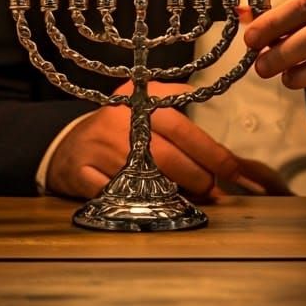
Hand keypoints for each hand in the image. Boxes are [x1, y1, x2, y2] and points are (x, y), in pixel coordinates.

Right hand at [45, 81, 286, 199]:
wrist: (68, 144)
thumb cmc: (117, 123)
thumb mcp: (143, 98)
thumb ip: (178, 98)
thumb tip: (216, 114)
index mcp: (140, 101)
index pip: (186, 130)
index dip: (214, 155)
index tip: (237, 173)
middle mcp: (120, 123)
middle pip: (171, 160)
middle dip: (199, 180)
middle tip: (213, 190)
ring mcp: (100, 150)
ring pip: (150, 182)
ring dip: (177, 195)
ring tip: (191, 197)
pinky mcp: (83, 176)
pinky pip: (121, 199)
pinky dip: (142, 207)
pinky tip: (154, 208)